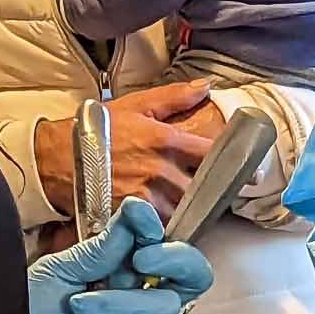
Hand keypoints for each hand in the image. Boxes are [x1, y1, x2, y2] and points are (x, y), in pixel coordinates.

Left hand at [28, 198, 212, 313]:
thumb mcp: (60, 271)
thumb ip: (101, 248)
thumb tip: (137, 212)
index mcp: (119, 271)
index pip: (157, 243)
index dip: (153, 227)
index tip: (137, 217)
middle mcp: (138, 300)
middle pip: (191, 273)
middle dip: (174, 258)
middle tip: (141, 260)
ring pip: (169, 308)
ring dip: (126, 305)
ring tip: (84, 312)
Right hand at [35, 81, 217, 219]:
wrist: (60, 158)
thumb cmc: (99, 130)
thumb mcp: (136, 105)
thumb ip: (174, 97)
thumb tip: (206, 87)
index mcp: (164, 140)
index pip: (209, 153)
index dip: (235, 163)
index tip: (255, 174)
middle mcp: (159, 170)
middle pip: (202, 189)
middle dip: (211, 193)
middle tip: (217, 195)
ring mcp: (147, 196)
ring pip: (184, 210)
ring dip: (190, 211)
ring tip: (193, 209)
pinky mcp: (135, 216)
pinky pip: (163, 226)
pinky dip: (169, 225)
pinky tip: (170, 221)